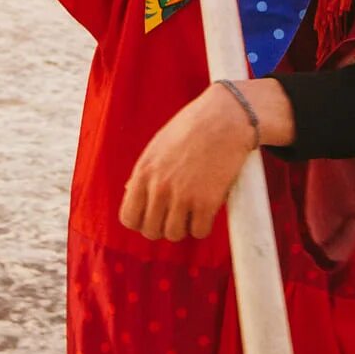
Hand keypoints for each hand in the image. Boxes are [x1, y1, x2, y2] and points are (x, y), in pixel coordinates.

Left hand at [120, 81, 285, 241]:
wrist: (225, 118)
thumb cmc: (193, 128)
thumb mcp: (158, 146)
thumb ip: (145, 172)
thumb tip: (130, 192)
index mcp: (143, 172)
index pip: (129, 218)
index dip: (142, 222)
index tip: (155, 216)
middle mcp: (159, 187)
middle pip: (151, 231)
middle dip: (164, 226)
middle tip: (177, 214)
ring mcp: (182, 196)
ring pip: (175, 234)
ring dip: (184, 226)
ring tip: (193, 210)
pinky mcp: (206, 202)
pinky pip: (199, 232)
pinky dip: (203, 225)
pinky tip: (207, 209)